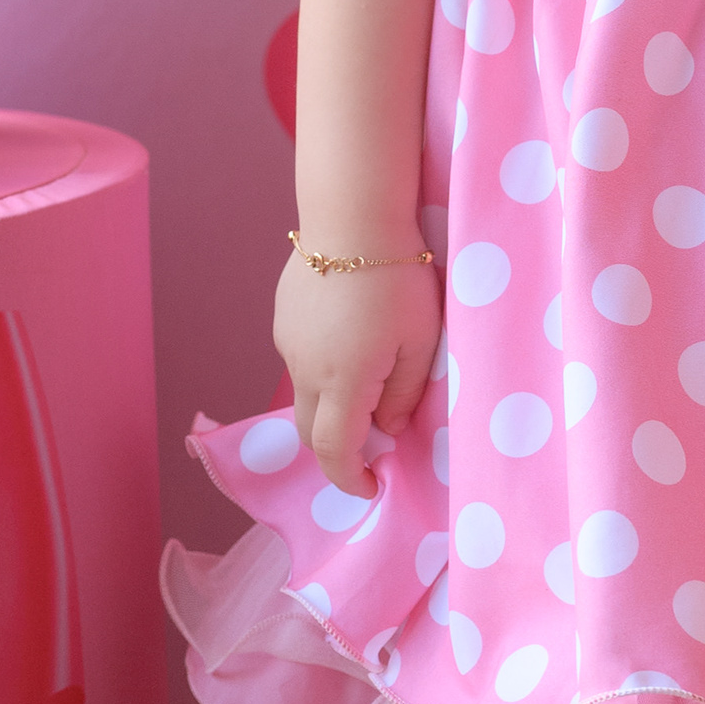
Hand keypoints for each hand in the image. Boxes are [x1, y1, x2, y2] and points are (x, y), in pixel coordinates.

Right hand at [273, 246, 442, 495]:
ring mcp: (288, 343)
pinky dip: (324, 369)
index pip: (334, 452)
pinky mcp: (283, 318)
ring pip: (306, 393)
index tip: (370, 488)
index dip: (350, 479)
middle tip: (374, 441)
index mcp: (343, 381)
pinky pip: (302, 360)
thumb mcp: (421, 340)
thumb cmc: (399, 277)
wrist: (353, 216)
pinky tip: (352, 338)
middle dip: (338, 449)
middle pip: (311, 431)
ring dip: (333, 403)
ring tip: (372, 375)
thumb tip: (387, 428)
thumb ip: (405, 393)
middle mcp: (305, 369)